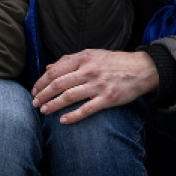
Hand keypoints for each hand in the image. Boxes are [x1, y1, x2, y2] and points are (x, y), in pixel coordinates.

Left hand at [31, 49, 158, 123]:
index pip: (54, 71)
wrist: (141, 69)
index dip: (41, 82)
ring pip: (68, 97)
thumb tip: (48, 67)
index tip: (34, 91)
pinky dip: (72, 116)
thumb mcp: (91, 54)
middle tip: (35, 103)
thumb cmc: (113, 62)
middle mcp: (89, 71)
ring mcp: (98, 85)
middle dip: (43, 95)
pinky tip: (63, 121)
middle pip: (58, 84)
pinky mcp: (108, 99)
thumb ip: (69, 60)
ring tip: (44, 111)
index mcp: (83, 58)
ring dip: (53, 105)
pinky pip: (86, 110)